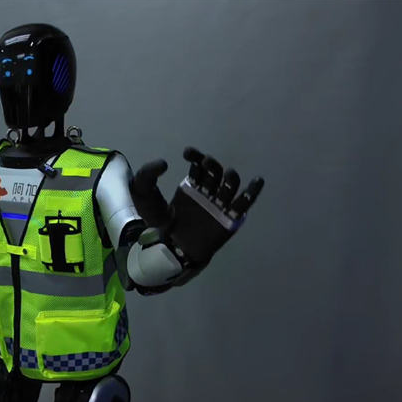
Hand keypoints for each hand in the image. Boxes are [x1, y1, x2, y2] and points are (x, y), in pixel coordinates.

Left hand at [130, 147, 263, 268]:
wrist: (168, 248)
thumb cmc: (158, 224)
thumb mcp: (144, 196)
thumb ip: (147, 176)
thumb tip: (164, 163)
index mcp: (190, 186)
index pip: (199, 166)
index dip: (196, 156)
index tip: (187, 153)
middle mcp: (206, 192)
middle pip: (216, 172)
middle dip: (212, 164)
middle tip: (205, 163)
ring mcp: (218, 205)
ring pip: (230, 184)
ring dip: (229, 177)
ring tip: (226, 176)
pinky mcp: (228, 219)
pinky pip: (244, 204)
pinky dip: (252, 192)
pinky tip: (257, 181)